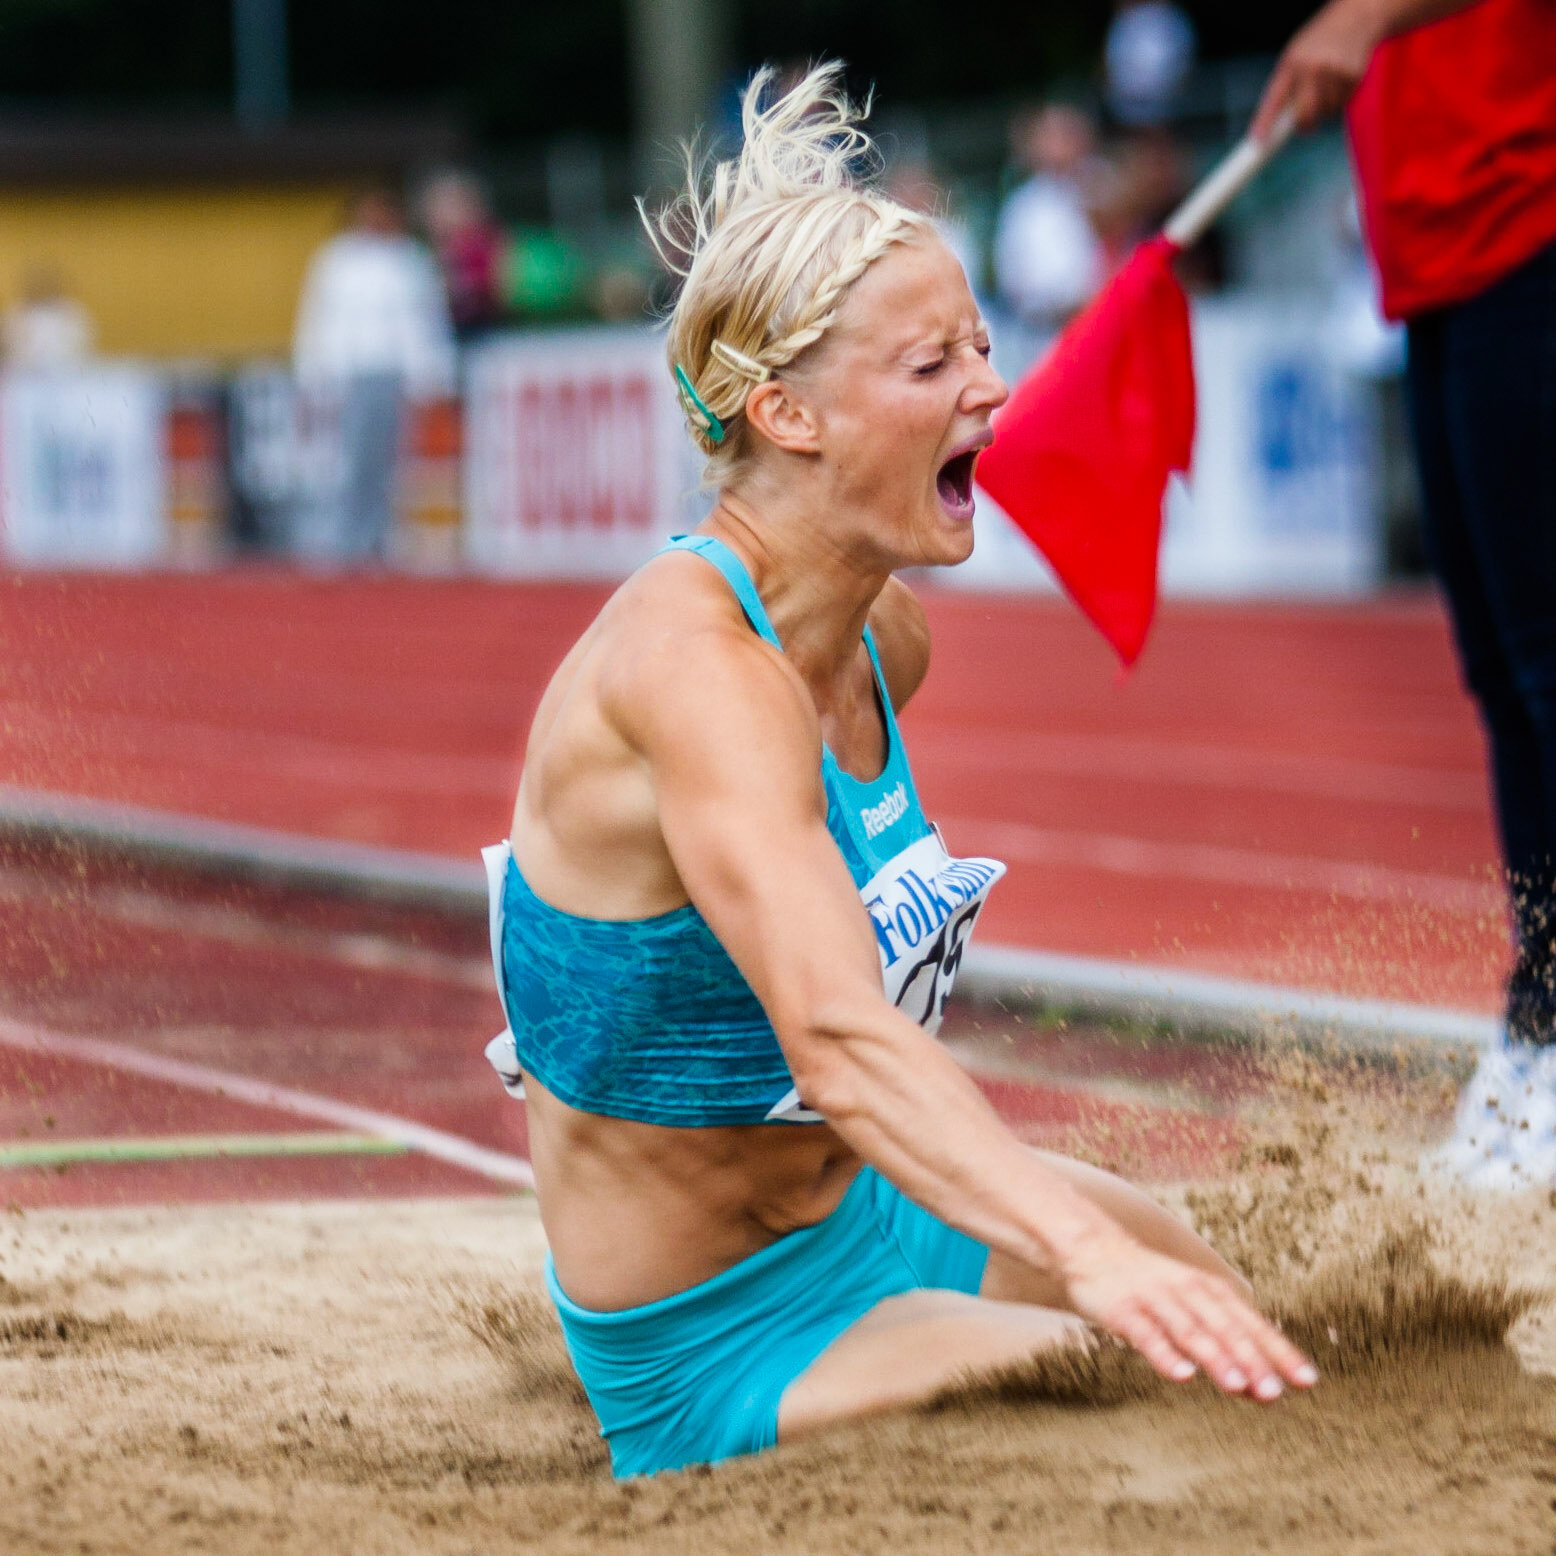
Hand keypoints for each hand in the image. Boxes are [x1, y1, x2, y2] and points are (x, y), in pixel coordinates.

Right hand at [1062, 1234, 1317, 1398]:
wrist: (1092, 1248)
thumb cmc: (1152, 1287)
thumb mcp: (1192, 1303)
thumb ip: (1223, 1341)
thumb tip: (1262, 1387)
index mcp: (1208, 1290)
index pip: (1251, 1324)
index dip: (1278, 1352)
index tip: (1307, 1381)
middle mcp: (1187, 1292)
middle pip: (1225, 1329)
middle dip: (1251, 1360)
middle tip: (1275, 1393)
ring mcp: (1155, 1299)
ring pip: (1191, 1331)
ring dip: (1216, 1358)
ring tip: (1238, 1386)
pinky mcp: (1124, 1310)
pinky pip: (1147, 1334)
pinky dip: (1165, 1354)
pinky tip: (1182, 1376)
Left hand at [1252, 0, 1389, 140]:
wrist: (1356, 17)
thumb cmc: (1318, 42)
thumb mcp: (1295, 56)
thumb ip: (1285, 86)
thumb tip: (1272, 124)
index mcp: (1292, 62)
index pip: (1275, 99)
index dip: (1265, 122)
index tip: (1258, 141)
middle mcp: (1312, 68)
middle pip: (1305, 114)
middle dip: (1303, 124)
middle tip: (1303, 124)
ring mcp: (1334, 72)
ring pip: (1325, 112)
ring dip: (1324, 109)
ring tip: (1325, 87)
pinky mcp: (1353, 77)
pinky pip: (1341, 105)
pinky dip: (1338, 100)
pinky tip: (1339, 81)